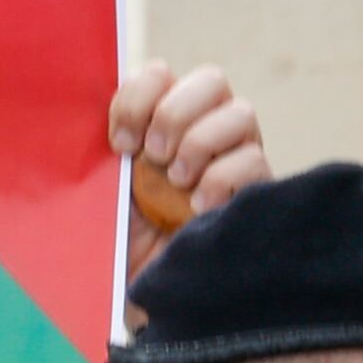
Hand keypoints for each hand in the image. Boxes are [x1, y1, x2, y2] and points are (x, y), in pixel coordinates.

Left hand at [108, 63, 268, 274]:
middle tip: (153, 154)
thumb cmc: (121, 237)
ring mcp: (236, 157)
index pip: (161, 73)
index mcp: (161, 121)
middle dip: (175, 112)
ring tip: (177, 181)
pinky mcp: (258, 190)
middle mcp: (203, 130)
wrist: (148, 290)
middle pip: (211, 79)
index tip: (120, 144)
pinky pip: (254, 160)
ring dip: (200, 143)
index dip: (140, 97)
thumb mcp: (105, 185)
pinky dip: (222, 178)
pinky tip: (200, 206)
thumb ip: (113, 142)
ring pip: (241, 112)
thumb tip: (104, 106)